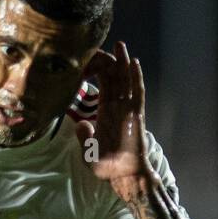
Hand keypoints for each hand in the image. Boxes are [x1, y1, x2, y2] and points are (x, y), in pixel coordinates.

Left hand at [77, 40, 149, 200]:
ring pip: (126, 81)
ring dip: (123, 63)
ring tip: (120, 46)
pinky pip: (136, 93)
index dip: (97, 71)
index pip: (102, 87)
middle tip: (106, 43)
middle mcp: (117, 108)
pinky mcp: (136, 115)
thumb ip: (84, 138)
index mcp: (105, 113)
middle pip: (114, 79)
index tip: (91, 58)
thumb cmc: (107, 166)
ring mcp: (127, 110)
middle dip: (111, 61)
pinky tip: (133, 64)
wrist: (123, 175)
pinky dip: (135, 78)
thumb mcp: (88, 151)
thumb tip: (81, 125)